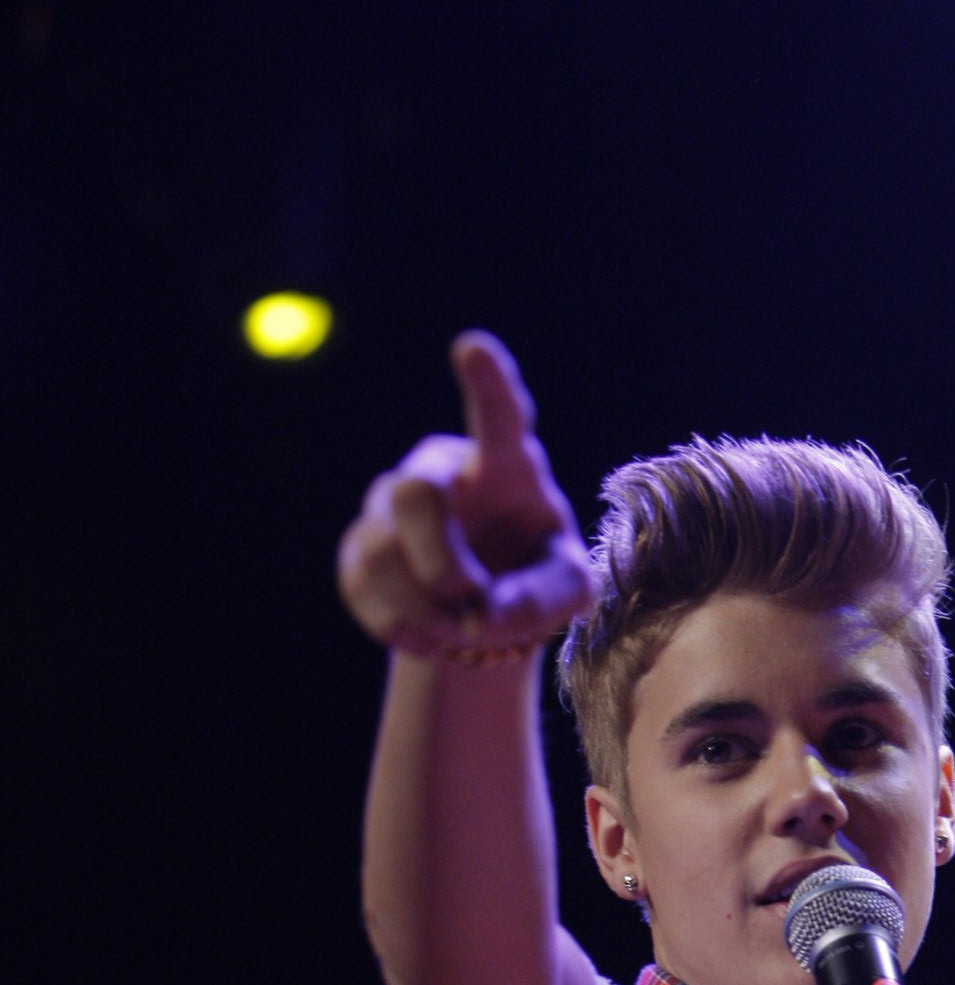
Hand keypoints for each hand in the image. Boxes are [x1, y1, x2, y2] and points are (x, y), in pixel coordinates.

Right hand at [336, 332, 594, 655]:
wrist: (486, 609)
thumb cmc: (537, 579)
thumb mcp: (566, 594)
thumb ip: (539, 599)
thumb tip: (479, 615)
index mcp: (507, 465)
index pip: (501, 417)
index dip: (488, 383)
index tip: (472, 348)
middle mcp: (443, 469)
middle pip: (415, 493)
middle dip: (440, 562)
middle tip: (469, 604)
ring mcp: (391, 503)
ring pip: (381, 551)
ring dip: (424, 609)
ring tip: (457, 629)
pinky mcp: (359, 546)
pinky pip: (360, 585)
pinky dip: (400, 626)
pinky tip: (428, 635)